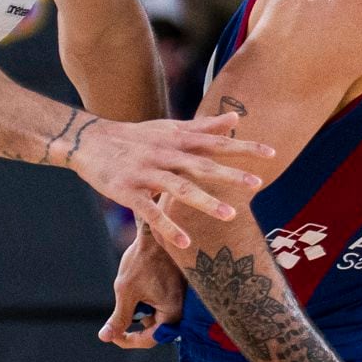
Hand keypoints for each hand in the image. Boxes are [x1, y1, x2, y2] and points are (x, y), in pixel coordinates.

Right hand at [56, 111, 274, 249]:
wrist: (89, 140)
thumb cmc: (135, 136)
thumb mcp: (170, 127)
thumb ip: (204, 126)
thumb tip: (235, 118)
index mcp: (178, 139)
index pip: (216, 143)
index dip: (243, 147)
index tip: (272, 153)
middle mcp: (165, 154)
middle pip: (202, 164)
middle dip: (230, 173)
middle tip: (257, 183)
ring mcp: (147, 173)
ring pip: (179, 187)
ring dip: (204, 201)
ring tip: (229, 215)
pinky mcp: (128, 192)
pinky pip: (150, 212)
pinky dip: (168, 227)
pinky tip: (185, 243)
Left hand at [100, 232, 185, 350]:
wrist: (158, 232)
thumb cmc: (143, 260)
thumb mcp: (126, 290)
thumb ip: (119, 317)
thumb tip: (105, 338)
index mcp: (173, 314)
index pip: (148, 340)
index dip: (127, 340)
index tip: (111, 334)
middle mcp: (182, 311)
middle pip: (152, 330)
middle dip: (134, 319)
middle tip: (122, 301)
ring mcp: (181, 302)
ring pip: (154, 317)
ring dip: (139, 308)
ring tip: (134, 285)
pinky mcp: (177, 293)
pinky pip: (159, 306)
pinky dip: (146, 300)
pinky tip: (142, 282)